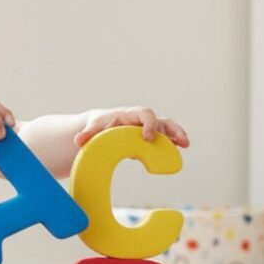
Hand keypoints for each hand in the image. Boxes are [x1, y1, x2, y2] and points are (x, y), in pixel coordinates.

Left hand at [73, 107, 189, 147]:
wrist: (102, 126)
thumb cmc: (99, 126)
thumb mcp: (93, 129)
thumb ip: (87, 134)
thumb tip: (78, 140)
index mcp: (129, 114)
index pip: (144, 113)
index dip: (148, 123)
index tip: (146, 137)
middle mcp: (141, 119)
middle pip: (159, 121)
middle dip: (168, 131)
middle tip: (177, 142)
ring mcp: (148, 127)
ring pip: (167, 127)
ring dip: (177, 134)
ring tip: (185, 144)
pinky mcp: (150, 136)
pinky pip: (166, 136)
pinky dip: (174, 141)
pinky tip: (180, 150)